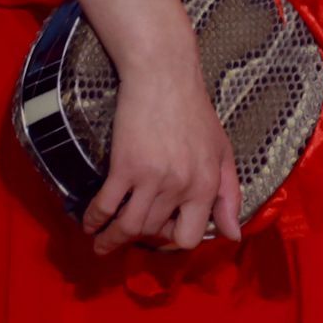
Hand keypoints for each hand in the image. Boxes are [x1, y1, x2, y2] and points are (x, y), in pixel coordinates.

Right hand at [82, 53, 242, 252]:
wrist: (165, 78)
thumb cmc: (196, 113)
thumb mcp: (223, 154)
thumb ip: (229, 196)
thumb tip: (233, 235)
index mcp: (206, 186)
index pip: (189, 237)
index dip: (173, 240)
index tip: (163, 232)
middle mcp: (181, 187)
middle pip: (154, 233)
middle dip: (141, 239)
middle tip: (129, 232)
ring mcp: (152, 178)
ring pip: (129, 226)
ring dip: (111, 240)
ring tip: (101, 243)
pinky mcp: (125, 166)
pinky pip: (105, 206)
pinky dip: (94, 220)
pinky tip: (89, 224)